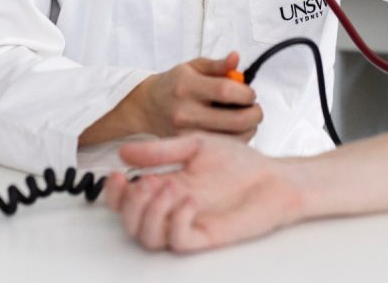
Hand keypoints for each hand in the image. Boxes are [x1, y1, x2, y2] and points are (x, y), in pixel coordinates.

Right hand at [104, 134, 301, 251]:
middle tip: (147, 183)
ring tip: (169, 188)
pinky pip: (179, 241)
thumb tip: (124, 152)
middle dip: (130, 205)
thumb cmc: (239, 163)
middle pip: (131, 224)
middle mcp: (172, 209)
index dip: (113, 193)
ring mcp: (188, 224)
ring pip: (149, 238)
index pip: (126, 200)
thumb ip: (161, 151)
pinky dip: (176, 222)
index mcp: (165, 187)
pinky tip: (189, 200)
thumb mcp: (195, 146)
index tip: (116, 174)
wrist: (274, 177)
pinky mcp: (207, 235)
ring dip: (151, 213)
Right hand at [131, 52, 261, 139]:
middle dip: (255, 114)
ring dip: (249, 129)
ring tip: (245, 118)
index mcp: (188, 86)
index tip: (250, 93)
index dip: (246, 93)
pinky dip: (236, 140)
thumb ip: (218, 65)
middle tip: (255, 108)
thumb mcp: (193, 67)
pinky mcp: (190, 146)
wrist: (147, 108)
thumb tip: (236, 58)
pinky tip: (233, 129)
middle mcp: (187, 112)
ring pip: (233, 138)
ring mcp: (188, 133)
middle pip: (235, 120)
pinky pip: (223, 147)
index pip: (226, 91)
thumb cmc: (174, 84)